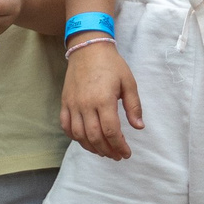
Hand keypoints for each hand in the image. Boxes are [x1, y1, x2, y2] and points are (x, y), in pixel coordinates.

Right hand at [59, 38, 142, 159]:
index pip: (111, 131)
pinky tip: (85, 140)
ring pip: (79, 135)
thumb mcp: (128, 82)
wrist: (88, 48)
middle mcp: (86, 104)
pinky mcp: (65, 102)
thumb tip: (139, 127)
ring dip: (92, 147)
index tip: (126, 153)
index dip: (119, 145)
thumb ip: (133, 106)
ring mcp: (73, 104)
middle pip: (95, 137)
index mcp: (104, 100)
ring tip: (103, 151)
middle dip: (107, 150)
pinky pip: (66, 126)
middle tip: (117, 155)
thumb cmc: (111, 64)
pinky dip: (75, 137)